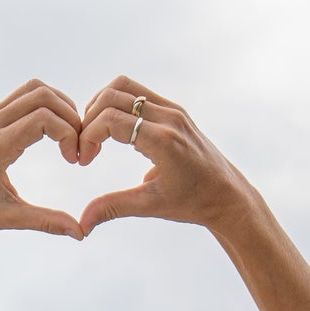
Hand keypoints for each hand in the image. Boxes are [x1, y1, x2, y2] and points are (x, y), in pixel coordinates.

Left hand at [0, 79, 85, 239]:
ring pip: (34, 89)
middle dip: (70, 116)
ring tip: (70, 135)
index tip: (74, 160)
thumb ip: (46, 222)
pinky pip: (24, 96)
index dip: (68, 134)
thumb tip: (80, 232)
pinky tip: (55, 131)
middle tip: (78, 145)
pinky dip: (46, 105)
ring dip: (60, 106)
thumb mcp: (9, 219)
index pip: (41, 119)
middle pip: (41, 96)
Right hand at [73, 77, 251, 235]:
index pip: (110, 119)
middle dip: (89, 119)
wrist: (227, 195)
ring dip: (101, 106)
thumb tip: (82, 224)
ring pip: (124, 86)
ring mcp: (173, 110)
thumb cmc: (193, 203)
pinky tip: (113, 131)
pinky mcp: (175, 110)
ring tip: (95, 135)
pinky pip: (138, 93)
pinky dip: (118, 104)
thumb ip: (114, 207)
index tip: (84, 159)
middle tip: (86, 148)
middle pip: (112, 96)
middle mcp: (169, 118)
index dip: (88, 135)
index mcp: (163, 140)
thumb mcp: (151, 206)